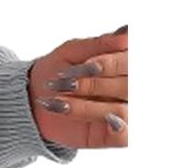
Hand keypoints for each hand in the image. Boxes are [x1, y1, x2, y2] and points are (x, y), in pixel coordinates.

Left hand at [28, 24, 127, 148]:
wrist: (35, 96)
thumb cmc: (57, 69)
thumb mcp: (74, 51)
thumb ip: (101, 43)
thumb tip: (127, 32)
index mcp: (127, 64)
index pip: (133, 62)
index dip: (113, 64)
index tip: (88, 65)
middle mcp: (132, 89)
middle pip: (131, 87)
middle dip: (96, 85)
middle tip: (67, 82)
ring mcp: (128, 113)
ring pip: (124, 111)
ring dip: (90, 105)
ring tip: (60, 100)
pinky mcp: (118, 136)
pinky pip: (124, 135)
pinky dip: (110, 126)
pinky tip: (94, 117)